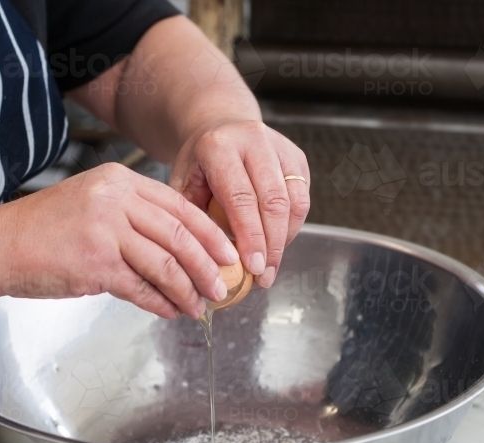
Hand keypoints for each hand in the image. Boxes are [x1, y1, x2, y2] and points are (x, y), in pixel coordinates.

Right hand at [0, 163, 239, 318]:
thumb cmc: (43, 230)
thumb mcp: (91, 203)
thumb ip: (132, 215)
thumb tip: (178, 244)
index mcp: (118, 181)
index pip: (179, 206)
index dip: (209, 233)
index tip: (228, 253)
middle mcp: (114, 201)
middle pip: (179, 235)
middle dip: (207, 266)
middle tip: (222, 285)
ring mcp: (104, 232)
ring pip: (165, 264)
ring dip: (188, 289)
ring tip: (199, 305)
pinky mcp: (94, 265)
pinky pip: (141, 288)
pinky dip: (161, 303)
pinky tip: (170, 311)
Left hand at [170, 119, 310, 288]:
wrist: (218, 126)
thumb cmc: (198, 163)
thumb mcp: (181, 185)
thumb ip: (194, 217)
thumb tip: (211, 261)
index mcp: (219, 146)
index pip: (241, 198)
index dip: (250, 236)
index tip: (252, 267)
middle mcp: (253, 140)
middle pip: (273, 201)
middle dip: (271, 244)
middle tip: (264, 276)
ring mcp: (280, 147)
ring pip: (293, 201)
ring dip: (284, 239)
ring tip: (271, 267)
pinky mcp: (297, 158)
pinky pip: (302, 199)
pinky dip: (291, 227)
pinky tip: (277, 245)